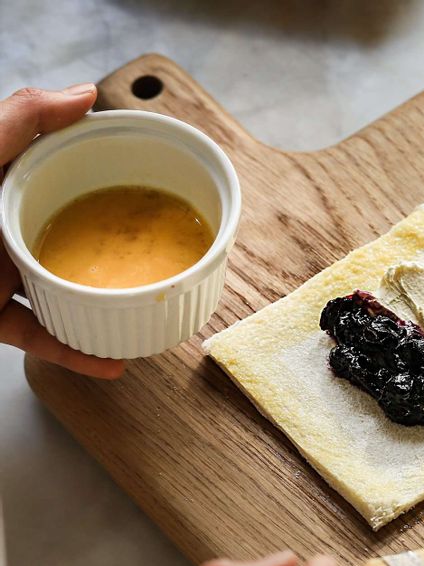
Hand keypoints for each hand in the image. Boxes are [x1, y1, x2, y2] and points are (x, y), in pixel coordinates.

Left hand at [0, 85, 123, 377]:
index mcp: (2, 187)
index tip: (151, 181)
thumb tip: (87, 94)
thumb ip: (22, 119)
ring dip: (109, 310)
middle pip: (74, 237)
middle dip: (119, 249)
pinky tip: (112, 364)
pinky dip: (76, 356)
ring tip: (151, 314)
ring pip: (64, 293)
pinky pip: (40, 338)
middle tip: (160, 255)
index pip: (64, 173)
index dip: (108, 172)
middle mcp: (4, 230)